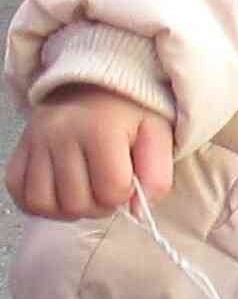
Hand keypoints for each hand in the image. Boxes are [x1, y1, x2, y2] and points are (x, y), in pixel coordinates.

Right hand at [8, 84, 173, 220]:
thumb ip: (157, 174)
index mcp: (99, 129)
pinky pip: (20, 194)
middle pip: (77, 202)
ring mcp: (34, 142)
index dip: (126, 196)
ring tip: (86, 192)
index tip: (130, 182)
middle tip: (108, 189)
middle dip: (100, 206)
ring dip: (69, 209)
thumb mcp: (157, 135)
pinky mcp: (19, 150)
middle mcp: (59, 134)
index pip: (111, 190)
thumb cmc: (130, 114)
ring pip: (44, 204)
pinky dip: (41, 203)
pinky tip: (61, 193)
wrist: (94, 87)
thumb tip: (138, 211)